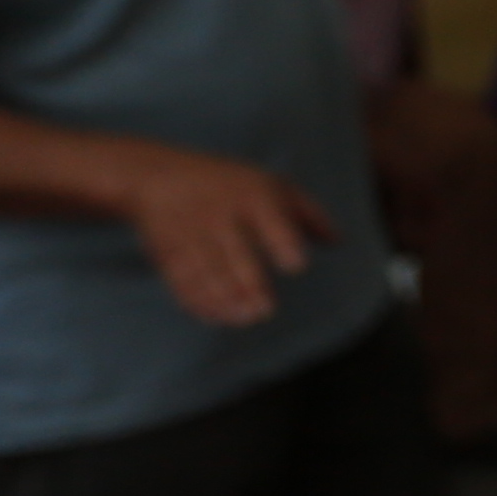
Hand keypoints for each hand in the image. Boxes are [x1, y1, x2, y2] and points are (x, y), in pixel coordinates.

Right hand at [119, 147, 329, 328]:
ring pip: (208, 271)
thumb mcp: (272, 185)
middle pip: (236, 252)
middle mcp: (220, 215)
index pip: (270, 221)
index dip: (283, 243)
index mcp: (253, 198)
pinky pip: (181, 279)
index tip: (296, 266)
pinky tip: (216, 316)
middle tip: (266, 310)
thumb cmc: (231, 185)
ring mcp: (191, 233)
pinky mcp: (168, 252)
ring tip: (246, 318)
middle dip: (250, 283)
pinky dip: (197, 300)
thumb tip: (338, 241)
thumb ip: (307, 213)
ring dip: (225, 298)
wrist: (158, 176)